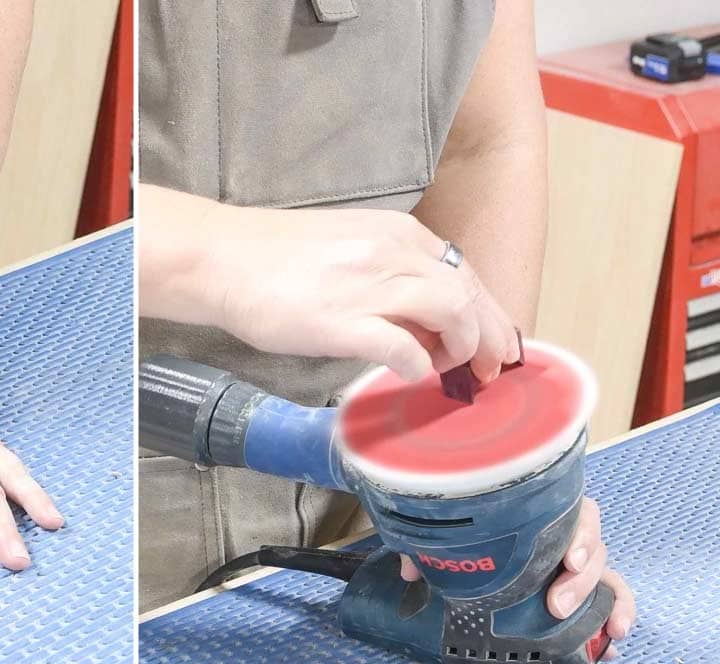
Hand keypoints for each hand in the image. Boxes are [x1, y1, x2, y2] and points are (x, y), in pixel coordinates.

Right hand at [196, 203, 520, 381]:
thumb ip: (390, 270)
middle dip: (490, 338)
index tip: (497, 344)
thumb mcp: (349, 245)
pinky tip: (409, 373)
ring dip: (460, 348)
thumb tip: (420, 314)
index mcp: (397, 234)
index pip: (464, 274)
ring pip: (452, 314)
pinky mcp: (343, 322)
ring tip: (443, 369)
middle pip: (468, 295)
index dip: (489, 314)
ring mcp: (370, 287)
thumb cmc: (276, 258)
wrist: (222, 258)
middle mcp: (393, 254)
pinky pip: (404, 347)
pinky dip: (417, 365)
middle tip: (489, 370)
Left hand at [400, 497, 636, 659]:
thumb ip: (429, 549)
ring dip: (607, 601)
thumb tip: (411, 572)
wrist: (473, 548)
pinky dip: (618, 613)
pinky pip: (612, 596)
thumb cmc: (469, 537)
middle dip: (581, 581)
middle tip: (557, 606)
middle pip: (592, 549)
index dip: (579, 534)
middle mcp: (564, 535)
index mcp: (540, 516)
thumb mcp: (448, 540)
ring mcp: (576, 562)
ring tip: (607, 628)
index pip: (576, 513)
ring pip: (604, 574)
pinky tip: (616, 637)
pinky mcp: (582, 586)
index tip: (568, 559)